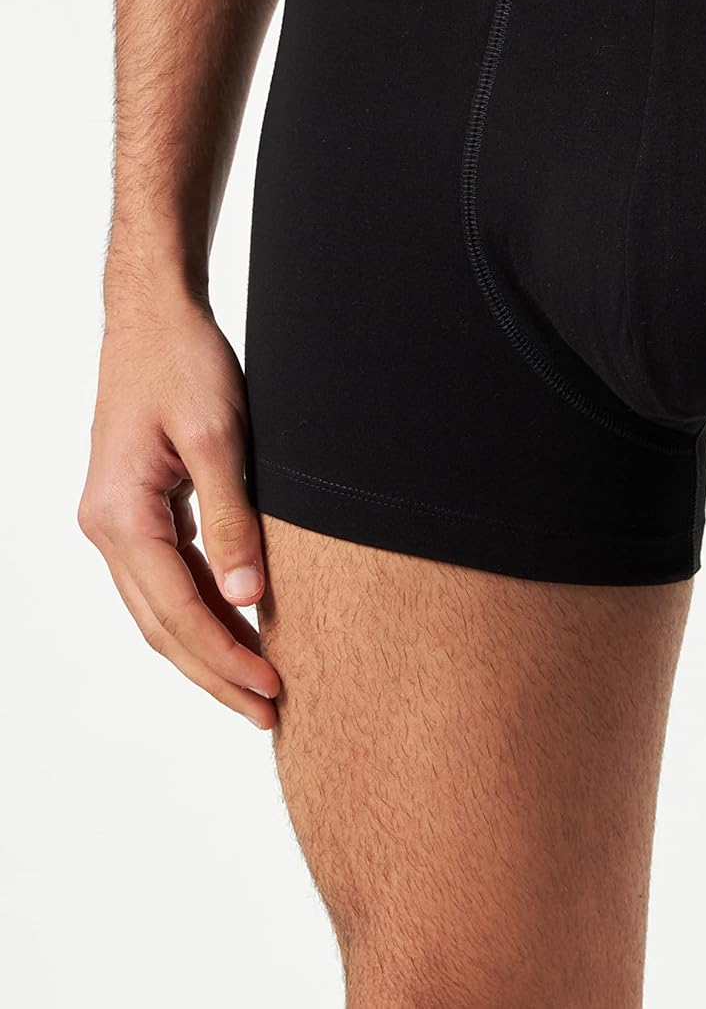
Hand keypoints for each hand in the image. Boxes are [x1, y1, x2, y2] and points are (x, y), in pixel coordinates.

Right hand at [79, 282, 279, 727]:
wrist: (151, 319)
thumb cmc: (184, 365)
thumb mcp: (221, 438)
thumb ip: (234, 518)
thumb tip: (250, 597)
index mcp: (120, 517)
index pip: (177, 612)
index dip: (225, 658)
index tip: (272, 691)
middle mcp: (107, 529)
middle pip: (162, 626)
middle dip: (215, 674)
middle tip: (271, 714)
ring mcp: (116, 522)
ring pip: (161, 609)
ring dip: (208, 649)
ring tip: (259, 686)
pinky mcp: (136, 510)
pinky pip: (168, 578)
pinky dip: (202, 609)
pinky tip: (239, 628)